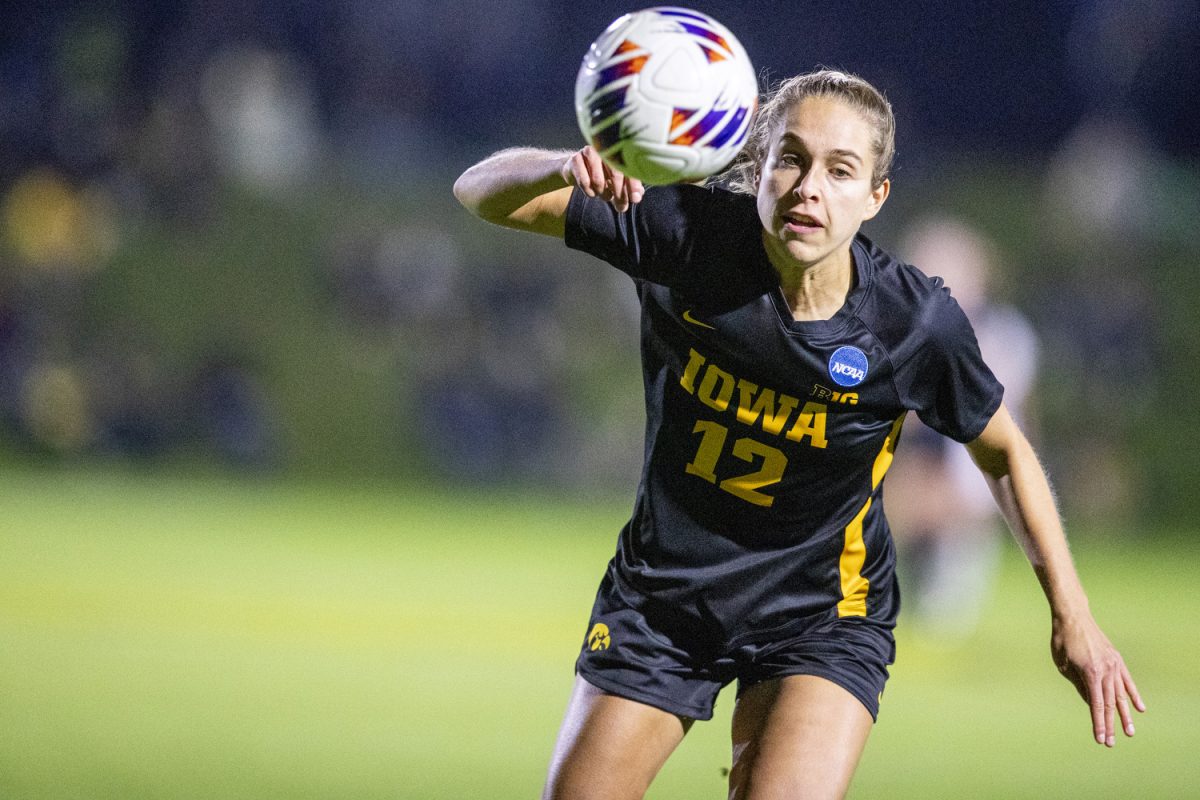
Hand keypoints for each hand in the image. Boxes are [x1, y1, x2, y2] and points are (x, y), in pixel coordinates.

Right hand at [561, 146, 644, 212]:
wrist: (577, 167)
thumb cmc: (603, 174)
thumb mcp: (620, 181)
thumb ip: (631, 188)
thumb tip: (637, 196)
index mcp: (619, 151)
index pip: (629, 168)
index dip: (633, 184)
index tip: (635, 199)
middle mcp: (605, 148)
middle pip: (615, 174)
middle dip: (620, 194)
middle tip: (622, 208)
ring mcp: (590, 152)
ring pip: (598, 180)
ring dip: (603, 194)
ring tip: (606, 196)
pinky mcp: (576, 159)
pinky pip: (584, 182)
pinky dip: (590, 192)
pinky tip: (593, 192)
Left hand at [1051, 613, 1144, 746]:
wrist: (1073, 617)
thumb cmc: (1063, 641)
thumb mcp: (1064, 666)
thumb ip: (1080, 686)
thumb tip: (1092, 704)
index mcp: (1090, 673)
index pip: (1096, 705)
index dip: (1098, 724)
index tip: (1100, 739)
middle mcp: (1106, 670)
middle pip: (1110, 704)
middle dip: (1110, 725)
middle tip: (1111, 743)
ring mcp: (1114, 665)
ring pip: (1121, 695)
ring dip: (1125, 715)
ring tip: (1129, 732)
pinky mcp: (1117, 660)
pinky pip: (1127, 681)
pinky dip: (1134, 695)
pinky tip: (1140, 708)